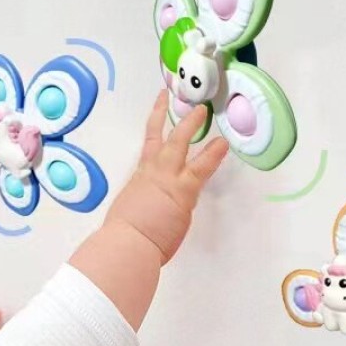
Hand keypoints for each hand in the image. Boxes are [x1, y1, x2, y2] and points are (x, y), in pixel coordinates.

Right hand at [105, 90, 228, 264]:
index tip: (158, 109)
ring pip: (179, 144)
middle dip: (166, 116)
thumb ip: (141, 211)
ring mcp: (167, 180)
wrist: (126, 245)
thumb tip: (146, 217)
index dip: (153, 125)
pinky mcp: (183, 192)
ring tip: (203, 111)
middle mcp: (151, 175)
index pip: (148, 149)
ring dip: (191, 125)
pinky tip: (223, 144)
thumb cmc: (123, 240)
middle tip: (175, 99)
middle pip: (160, 138)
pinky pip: (202, 168)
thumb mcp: (128, 218)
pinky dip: (213, 154)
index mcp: (139, 182)